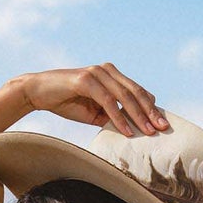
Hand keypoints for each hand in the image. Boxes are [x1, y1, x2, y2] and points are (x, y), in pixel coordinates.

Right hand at [0, 65, 168, 141]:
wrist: (39, 92)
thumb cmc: (67, 102)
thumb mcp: (94, 112)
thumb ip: (112, 115)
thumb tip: (131, 129)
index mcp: (111, 75)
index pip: (137, 91)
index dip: (151, 107)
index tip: (163, 124)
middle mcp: (107, 70)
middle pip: (135, 92)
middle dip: (150, 111)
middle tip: (163, 128)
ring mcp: (97, 73)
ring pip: (124, 96)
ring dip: (138, 116)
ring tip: (149, 132)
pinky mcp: (86, 80)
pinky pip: (108, 101)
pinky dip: (118, 117)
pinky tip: (127, 130)